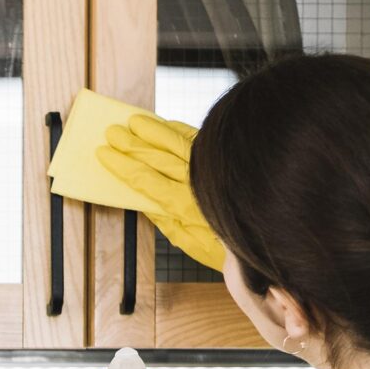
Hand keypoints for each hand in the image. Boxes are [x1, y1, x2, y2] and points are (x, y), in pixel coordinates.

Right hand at [97, 115, 226, 272]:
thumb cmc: (226, 247)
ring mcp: (210, 166)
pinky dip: (179, 130)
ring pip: (176, 142)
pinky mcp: (222, 157)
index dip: (121, 165)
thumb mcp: (189, 243)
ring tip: (134, 121)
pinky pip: (196, 139)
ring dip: (152, 130)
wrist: (266, 234)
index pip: (143, 178)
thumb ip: (165, 220)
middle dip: (131, 144)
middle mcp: (195, 182)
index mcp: (182, 205)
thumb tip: (143, 199)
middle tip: (112, 132)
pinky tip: (166, 125)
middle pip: (156, 157)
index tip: (104, 154)